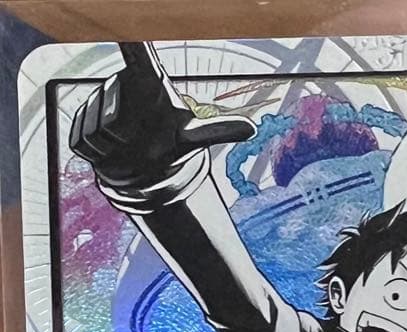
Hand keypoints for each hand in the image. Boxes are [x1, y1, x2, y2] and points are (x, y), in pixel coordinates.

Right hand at [69, 42, 255, 189]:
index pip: (135, 51)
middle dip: (128, 137)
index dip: (127, 36)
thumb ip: (219, 129)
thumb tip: (252, 128)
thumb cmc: (170, 141)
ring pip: (99, 129)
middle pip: (113, 113)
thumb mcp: (194, 137)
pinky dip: (100, 155)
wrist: (145, 167)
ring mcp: (96, 103)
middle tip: (141, 140)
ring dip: (116, 148)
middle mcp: (118, 85)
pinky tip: (113, 152)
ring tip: (128, 146)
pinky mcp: (79, 125)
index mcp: (145, 80)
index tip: (119, 14)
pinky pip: (85, 141)